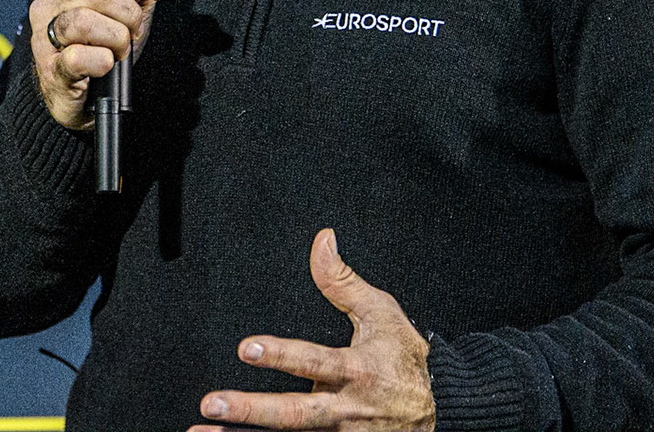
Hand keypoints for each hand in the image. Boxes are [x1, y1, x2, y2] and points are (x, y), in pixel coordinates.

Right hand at [28, 0, 173, 130]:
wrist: (90, 92)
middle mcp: (45, 4)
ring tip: (118, 47)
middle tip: (131, 29)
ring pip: (84, 22)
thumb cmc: (103, 41)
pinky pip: (78, 57)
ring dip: (116, 38)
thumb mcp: (129, 5)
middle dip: (127, 13)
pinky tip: (105, 64)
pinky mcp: (50, 69)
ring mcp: (43, 37)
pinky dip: (103, 61)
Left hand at [193, 229, 434, 431]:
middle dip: (251, 410)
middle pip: (295, 414)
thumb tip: (322, 240)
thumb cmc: (405, 357)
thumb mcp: (381, 312)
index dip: (281, 355)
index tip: (247, 348)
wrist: (442, 409)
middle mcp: (346, 409)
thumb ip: (343, 281)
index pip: (314, 361)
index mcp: (356, 370)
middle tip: (211, 402)